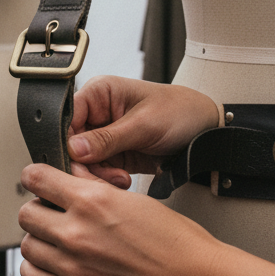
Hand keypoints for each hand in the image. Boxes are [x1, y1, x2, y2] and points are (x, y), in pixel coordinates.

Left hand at [18, 162, 223, 275]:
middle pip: (26, 214)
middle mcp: (76, 232)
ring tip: (58, 242)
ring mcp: (73, 266)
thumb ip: (94, 193)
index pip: (35, 178)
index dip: (35, 177)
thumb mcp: (135, 200)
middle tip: (54, 215)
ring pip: (27, 246)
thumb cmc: (180, 245)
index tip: (39, 182)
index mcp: (92, 201)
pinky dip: (37, 270)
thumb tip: (68, 186)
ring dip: (39, 241)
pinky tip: (52, 266)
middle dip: (39, 210)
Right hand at [68, 76, 218, 187]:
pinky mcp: (112, 156)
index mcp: (99, 94)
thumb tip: (73, 149)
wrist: (207, 135)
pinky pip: (97, 172)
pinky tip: (121, 181)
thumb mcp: (144, 124)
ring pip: (81, 162)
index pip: (67, 118)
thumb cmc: (181, 112)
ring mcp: (103, 136)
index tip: (76, 161)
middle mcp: (96, 114)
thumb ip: (107, 138)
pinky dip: (105, 181)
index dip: (68, 141)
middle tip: (96, 179)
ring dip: (96, 176)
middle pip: (71, 143)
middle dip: (83, 164)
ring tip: (118, 180)